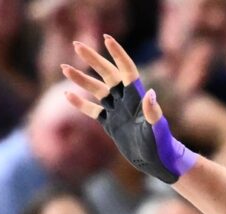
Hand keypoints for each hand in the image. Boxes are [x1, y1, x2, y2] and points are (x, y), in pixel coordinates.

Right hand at [62, 35, 198, 183]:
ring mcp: (117, 111)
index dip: (117, 54)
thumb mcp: (157, 129)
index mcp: (137, 97)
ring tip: (64, 67)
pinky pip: (92, 110)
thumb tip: (151, 93)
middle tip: (77, 44)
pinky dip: (80, 103)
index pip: (125, 69)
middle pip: (107, 74)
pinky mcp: (110, 124)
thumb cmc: (161, 145)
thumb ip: (153, 112)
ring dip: (81, 79)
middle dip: (92, 59)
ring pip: (96, 89)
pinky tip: (67, 94)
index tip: (106, 38)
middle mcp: (125, 100)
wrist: (158, 162)